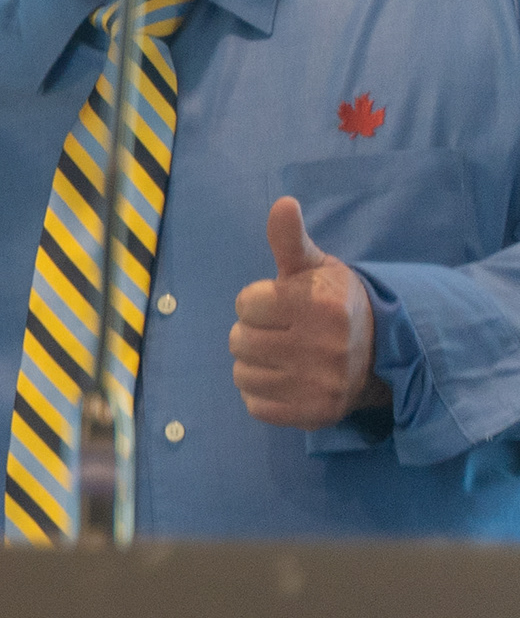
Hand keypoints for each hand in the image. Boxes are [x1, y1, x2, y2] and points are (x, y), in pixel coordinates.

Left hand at [231, 195, 382, 429]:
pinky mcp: (314, 414)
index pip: (245, 304)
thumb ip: (290, 240)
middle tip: (283, 332)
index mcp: (321, 304)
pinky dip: (261, 393)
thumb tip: (282, 204)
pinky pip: (254, 405)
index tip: (283, 305)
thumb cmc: (334, 303)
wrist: (379, 353)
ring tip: (284, 355)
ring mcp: (320, 384)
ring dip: (254, 363)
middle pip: (238, 340)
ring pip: (242, 373)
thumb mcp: (315, 267)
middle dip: (253, 332)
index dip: (258, 302)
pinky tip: (286, 379)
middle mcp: (324, 346)